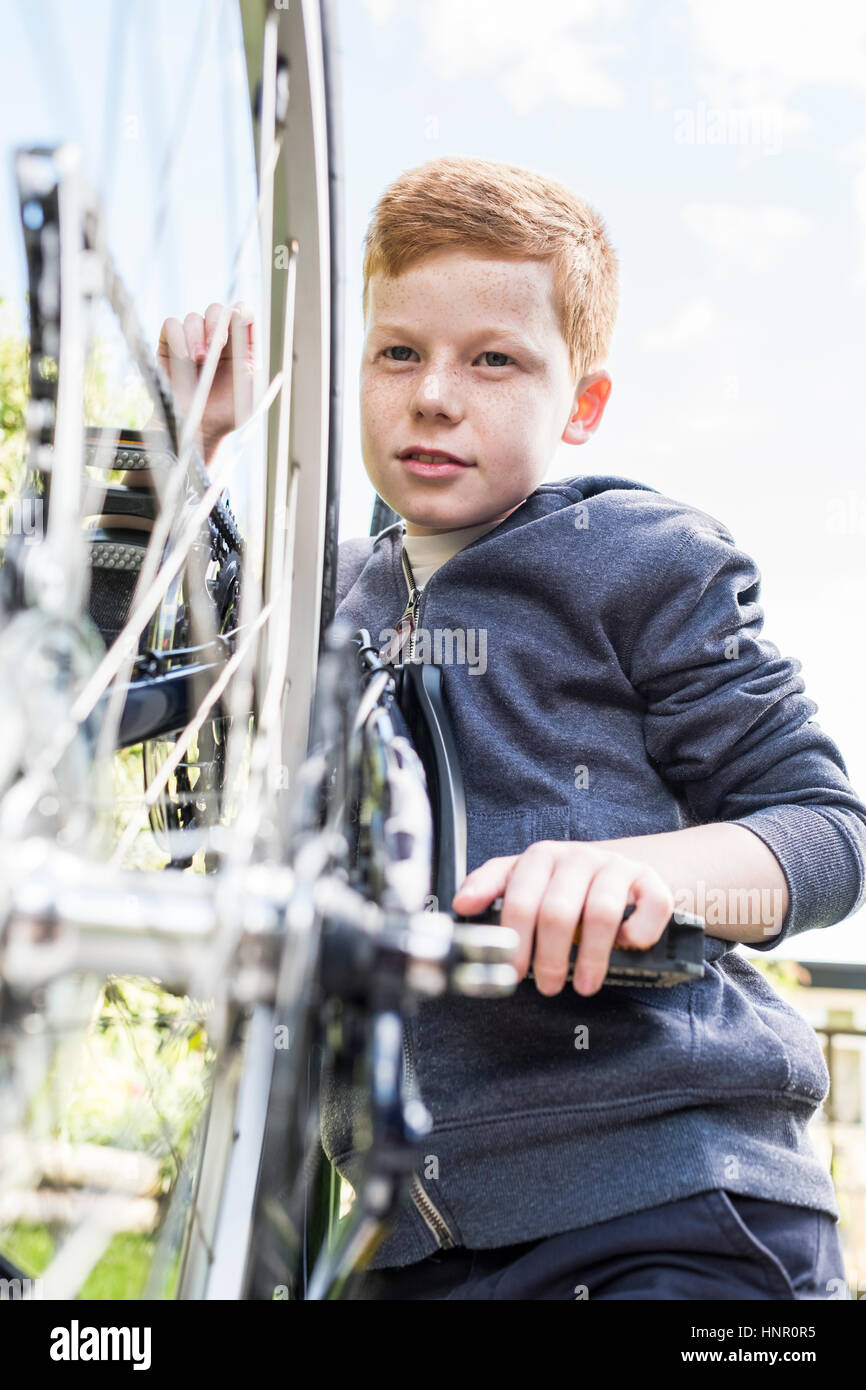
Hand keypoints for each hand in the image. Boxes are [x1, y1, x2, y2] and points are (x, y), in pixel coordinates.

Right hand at [148, 302, 255, 462]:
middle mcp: (216, 340)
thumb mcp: (252, 390)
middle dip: (217, 321)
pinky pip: (170, 326)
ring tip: (200, 359)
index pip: (242, 314)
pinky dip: (178, 337)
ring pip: (192, 318)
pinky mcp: (169, 348)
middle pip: (217, 310)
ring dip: (196, 335)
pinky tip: (184, 356)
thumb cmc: (228, 414)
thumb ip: (253, 358)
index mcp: (241, 346)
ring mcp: (192, 342)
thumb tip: (244, 322)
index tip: (239, 321)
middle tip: (217, 342)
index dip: (241, 312)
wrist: (198, 431)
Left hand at [451, 840, 674, 996]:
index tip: (512, 971)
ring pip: (601, 912)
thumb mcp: (522, 880)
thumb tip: (461, 904)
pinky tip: (627, 947)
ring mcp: (616, 866)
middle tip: (547, 987)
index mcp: (541, 857)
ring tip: (583, 985)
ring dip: (591, 957)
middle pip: (557, 910)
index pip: (520, 897)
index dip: (515, 939)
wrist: (617, 871)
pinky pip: (652, 904)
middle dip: (549, 956)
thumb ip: (490, 888)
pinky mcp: (651, 880)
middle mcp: (578, 857)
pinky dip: (639, 931)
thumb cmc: (562, 885)